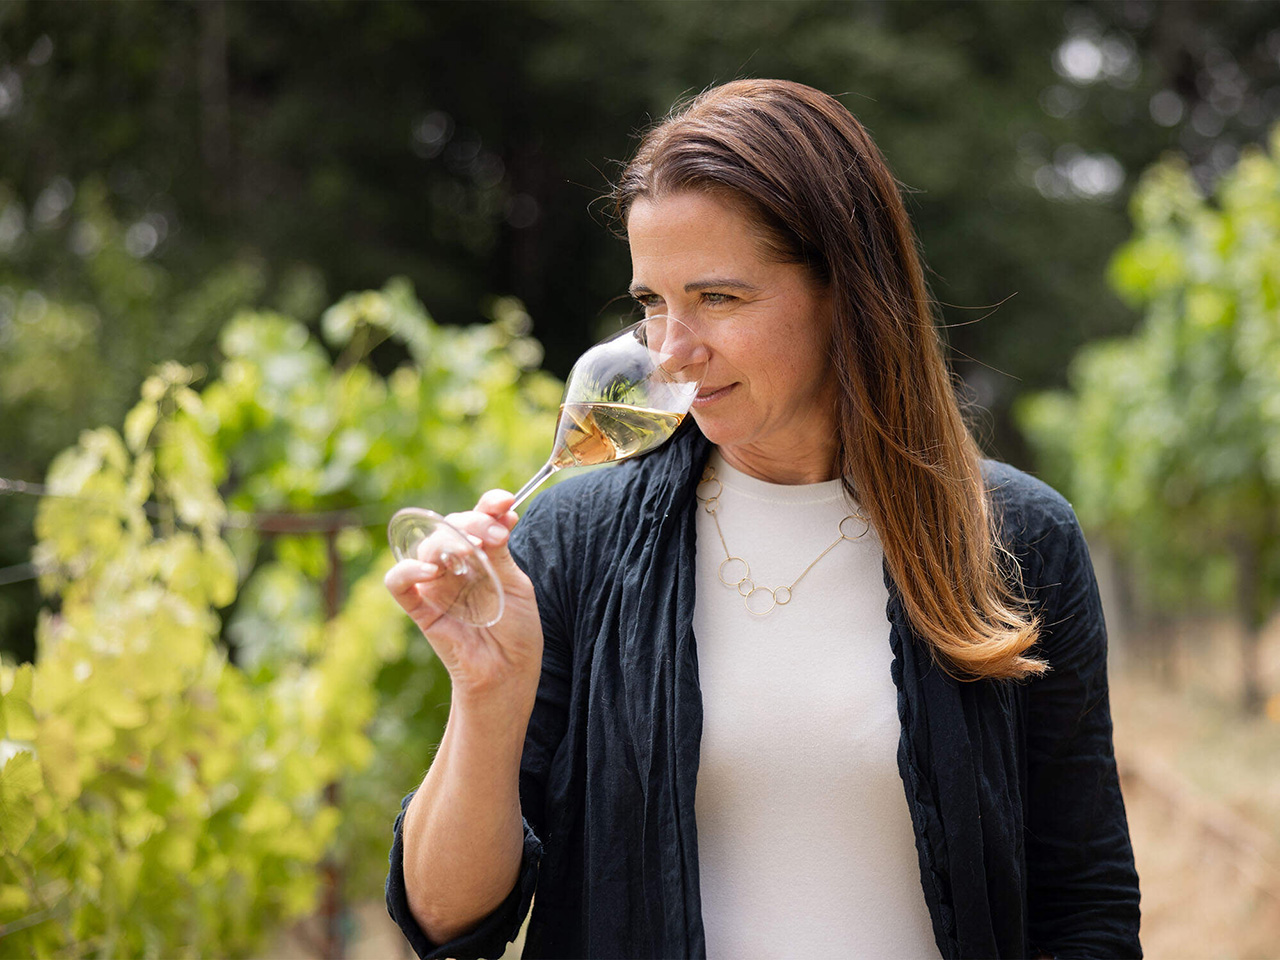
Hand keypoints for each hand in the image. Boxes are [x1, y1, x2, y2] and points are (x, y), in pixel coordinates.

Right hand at [385, 490, 543, 705]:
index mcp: (480, 556)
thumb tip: (504, 513)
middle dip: (474, 523)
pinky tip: (431, 570)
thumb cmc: (515, 631)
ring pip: (427, 547)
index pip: (476, 520)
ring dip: (448, 540)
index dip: (487, 506)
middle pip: (450, 527)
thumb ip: (501, 552)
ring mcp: (436, 586)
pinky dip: (407, 570)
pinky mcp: (421, 608)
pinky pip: (399, 583)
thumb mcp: (516, 585)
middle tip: (496, 537)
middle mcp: (455, 566)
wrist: (508, 674)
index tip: (504, 502)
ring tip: (474, 549)